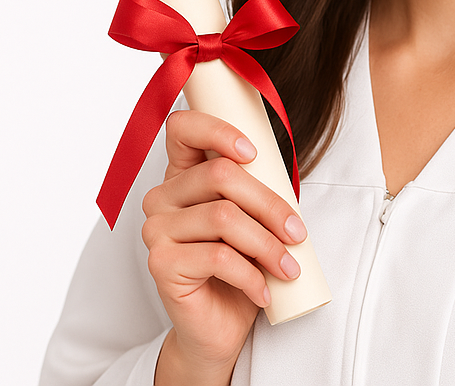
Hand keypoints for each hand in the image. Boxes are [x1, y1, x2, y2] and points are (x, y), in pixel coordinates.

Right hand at [141, 110, 305, 384]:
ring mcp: (157, 230)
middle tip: (297, 232)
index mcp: (183, 174)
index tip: (254, 152)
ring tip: (289, 266)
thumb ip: (257, 185)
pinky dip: (251, 275)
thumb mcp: (253, 217)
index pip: (183, 129)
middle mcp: (162, 197)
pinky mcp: (161, 264)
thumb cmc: (240, 264)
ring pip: (225, 217)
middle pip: (221, 175)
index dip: (218, 131)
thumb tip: (286, 169)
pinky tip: (264, 291)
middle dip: (269, 204)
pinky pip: (219, 258)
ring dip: (267, 244)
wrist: (218, 326)